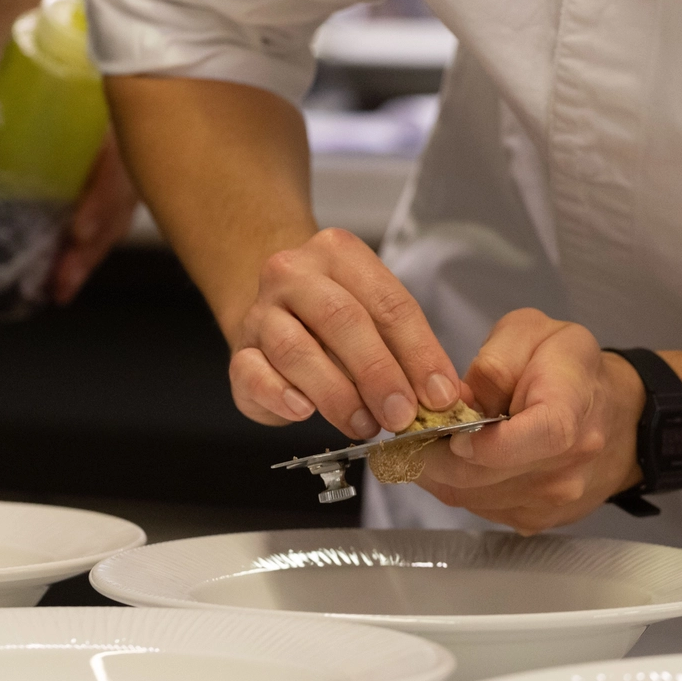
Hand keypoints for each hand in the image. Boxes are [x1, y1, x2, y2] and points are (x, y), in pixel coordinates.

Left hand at [0, 0, 136, 304]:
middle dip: (94, 243)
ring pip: (119, 200)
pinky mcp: (95, 147)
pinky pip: (109, 193)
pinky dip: (91, 228)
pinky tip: (70, 255)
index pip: (118, 159)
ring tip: (61, 285)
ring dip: (93, 246)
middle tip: (61, 284)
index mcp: (99, 96)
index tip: (77, 234)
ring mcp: (110, 135)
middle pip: (123, 193)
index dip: (102, 202)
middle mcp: (115, 120)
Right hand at [229, 228, 464, 438]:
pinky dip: (281, 396)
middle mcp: (294, 274)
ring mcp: (260, 311)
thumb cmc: (335, 321)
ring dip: (337, 394)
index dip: (419, 354)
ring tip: (365, 425)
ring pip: (296, 350)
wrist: (272, 313)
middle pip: (342, 320)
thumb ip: (406, 351)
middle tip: (402, 416)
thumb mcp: (375, 318)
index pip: (389, 303)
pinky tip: (304, 412)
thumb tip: (443, 397)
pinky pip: (253, 373)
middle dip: (379, 374)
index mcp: (339, 254)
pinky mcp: (238, 351)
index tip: (439, 396)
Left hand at [416, 308, 644, 533]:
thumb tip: (460, 402)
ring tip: (436, 440)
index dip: (486, 442)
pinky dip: (459, 486)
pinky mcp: (536, 520)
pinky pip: (480, 508)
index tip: (454, 432)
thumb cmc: (569, 369)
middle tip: (412, 432)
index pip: (537, 437)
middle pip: (485, 477)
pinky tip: (461, 459)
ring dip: (441, 472)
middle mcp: (567, 466)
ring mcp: (552, 501)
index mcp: (570, 412)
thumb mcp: (534, 333)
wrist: (616, 416)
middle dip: (435, 455)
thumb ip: (495, 361)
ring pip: (471, 498)